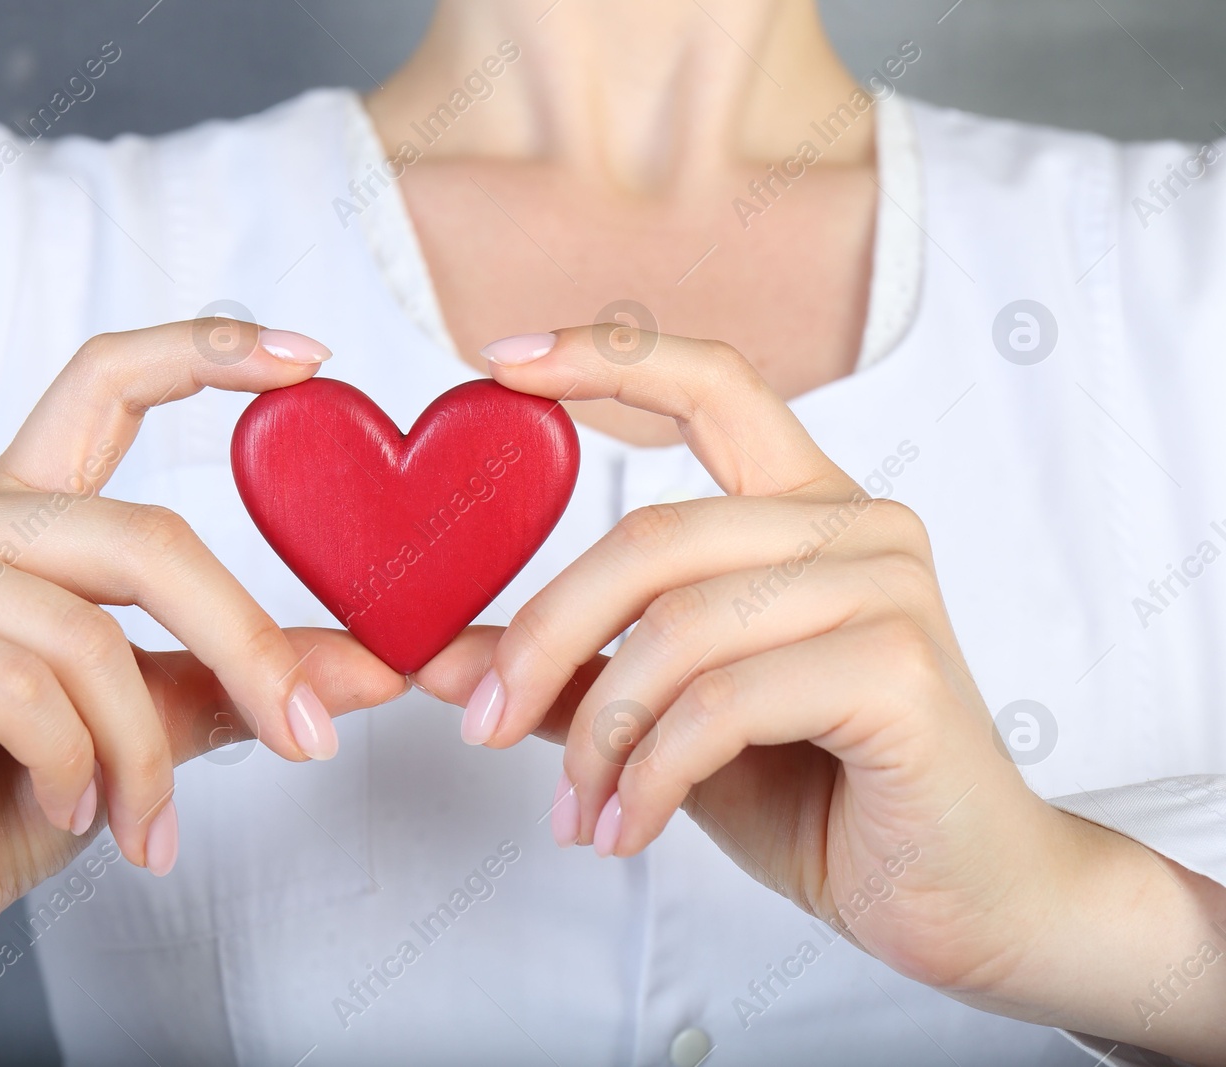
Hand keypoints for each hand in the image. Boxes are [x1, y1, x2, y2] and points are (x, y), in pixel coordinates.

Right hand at [0, 321, 404, 1034]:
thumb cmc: (13, 796)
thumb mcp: (152, 724)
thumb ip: (243, 679)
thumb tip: (384, 668)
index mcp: (30, 512)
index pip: (108, 379)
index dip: (207, 350)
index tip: (313, 356)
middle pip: (142, 537)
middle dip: (245, 648)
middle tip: (311, 737)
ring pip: (82, 634)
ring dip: (141, 751)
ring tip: (146, 825)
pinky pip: (15, 684)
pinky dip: (70, 764)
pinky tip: (67, 811)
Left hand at [417, 327, 1225, 1061]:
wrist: (959, 897)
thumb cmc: (820, 796)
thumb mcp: (667, 724)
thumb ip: (570, 677)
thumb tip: (436, 656)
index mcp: (803, 509)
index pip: (712, 385)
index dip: (604, 360)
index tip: (499, 366)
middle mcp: (854, 525)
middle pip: (651, 537)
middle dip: (545, 639)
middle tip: (478, 724)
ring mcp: (886, 587)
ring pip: (679, 628)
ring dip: (599, 735)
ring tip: (578, 812)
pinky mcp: (898, 666)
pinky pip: (724, 702)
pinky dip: (652, 774)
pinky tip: (627, 828)